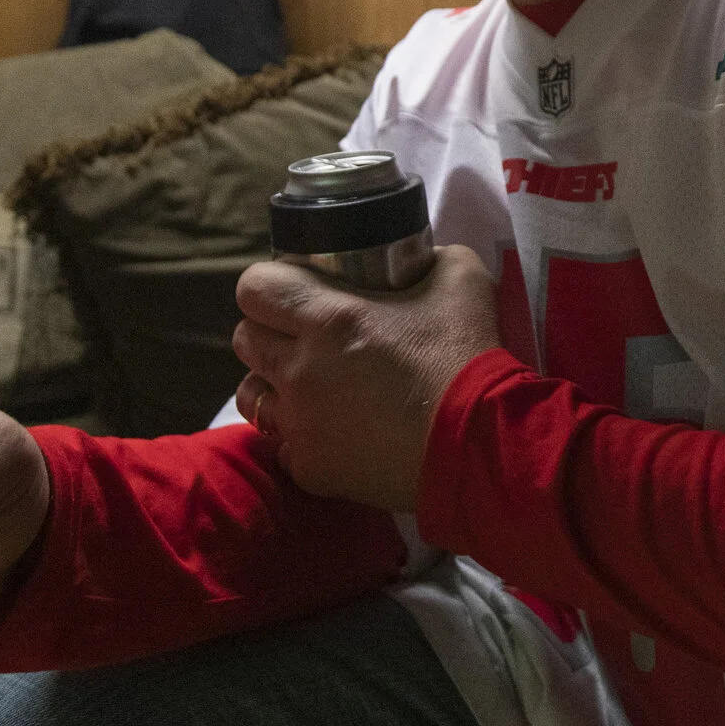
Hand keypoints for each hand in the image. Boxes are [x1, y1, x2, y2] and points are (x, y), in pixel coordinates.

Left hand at [230, 246, 502, 509]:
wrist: (479, 444)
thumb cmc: (468, 356)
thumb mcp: (461, 279)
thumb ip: (430, 256)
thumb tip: (419, 256)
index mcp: (328, 319)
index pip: (254, 287)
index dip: (271, 283)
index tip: (297, 290)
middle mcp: (299, 370)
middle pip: (245, 339)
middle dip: (270, 330)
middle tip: (309, 335)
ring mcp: (300, 424)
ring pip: (249, 395)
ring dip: (273, 383)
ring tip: (311, 385)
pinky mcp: (310, 469)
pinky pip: (282, 444)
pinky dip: (302, 434)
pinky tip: (335, 430)